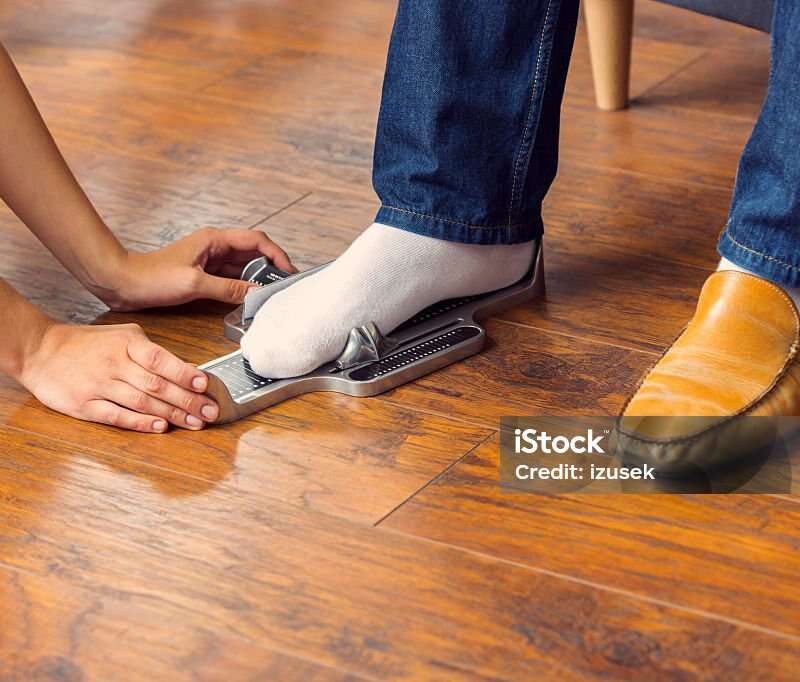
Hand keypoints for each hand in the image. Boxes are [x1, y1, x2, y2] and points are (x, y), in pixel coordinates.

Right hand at [20, 322, 218, 432]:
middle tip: (210, 411)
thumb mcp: (122, 336)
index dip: (184, 373)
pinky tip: (160, 427)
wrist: (40, 350)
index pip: (161, 359)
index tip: (205, 384)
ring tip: (194, 422)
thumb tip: (187, 370)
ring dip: (172, 414)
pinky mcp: (84, 405)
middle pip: (157, 385)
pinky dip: (141, 423)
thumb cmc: (87, 344)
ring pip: (142, 403)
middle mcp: (115, 364)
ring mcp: (99, 385)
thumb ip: (152, 352)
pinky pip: (117, 416)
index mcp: (127, 343)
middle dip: (188, 401)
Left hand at [99, 227, 295, 310]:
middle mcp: (214, 247)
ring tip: (271, 293)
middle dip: (271, 267)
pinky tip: (249, 298)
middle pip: (253, 253)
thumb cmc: (150, 277)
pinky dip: (243, 287)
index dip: (276, 254)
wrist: (122, 282)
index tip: (288, 270)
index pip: (257, 241)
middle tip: (285, 285)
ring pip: (243, 267)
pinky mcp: (203, 274)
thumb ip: (228, 289)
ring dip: (258, 278)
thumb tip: (256, 293)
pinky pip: (231, 278)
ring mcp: (209, 261)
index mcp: (214, 240)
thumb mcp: (194, 284)